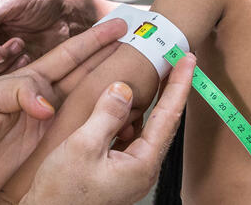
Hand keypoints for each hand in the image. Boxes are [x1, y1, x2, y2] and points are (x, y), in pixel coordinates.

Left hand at [0, 19, 126, 204]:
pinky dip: (102, 123)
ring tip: (140, 76)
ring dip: (113, 87)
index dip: (93, 40)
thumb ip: (19, 93)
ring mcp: (47, 124)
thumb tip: (50, 105)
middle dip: (113, 56)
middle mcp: (41, 99)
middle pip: (85, 73)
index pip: (67, 55)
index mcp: (26, 80)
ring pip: (88, 101)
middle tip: (142, 43)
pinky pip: (80, 132)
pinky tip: (120, 117)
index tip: (118, 25)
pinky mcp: (48, 149)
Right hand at [20, 53, 195, 204]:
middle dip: (171, 89)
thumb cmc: (62, 192)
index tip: (188, 59)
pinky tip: (122, 105)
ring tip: (153, 75)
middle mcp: (142, 169)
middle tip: (176, 60)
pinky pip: (129, 137)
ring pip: (145, 128)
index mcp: (142, 164)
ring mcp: (130, 172)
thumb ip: (106, 114)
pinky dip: (130, 116)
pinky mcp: (116, 172)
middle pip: (163, 121)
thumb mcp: (83, 146)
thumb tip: (123, 90)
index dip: (179, 84)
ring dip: (150, 102)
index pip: (168, 116)